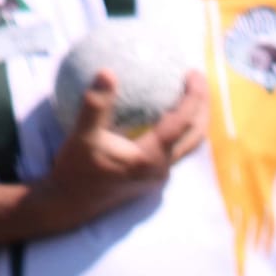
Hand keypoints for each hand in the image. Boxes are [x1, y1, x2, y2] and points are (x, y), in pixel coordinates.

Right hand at [26, 70, 208, 237]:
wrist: (71, 203)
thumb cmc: (76, 170)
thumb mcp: (82, 136)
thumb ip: (95, 105)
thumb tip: (107, 72)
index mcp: (150, 159)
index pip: (182, 123)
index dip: (194, 96)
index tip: (194, 71)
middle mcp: (160, 169)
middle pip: (195, 135)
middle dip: (203, 106)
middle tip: (198, 77)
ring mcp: (157, 176)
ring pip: (187, 145)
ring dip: (193, 119)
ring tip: (189, 92)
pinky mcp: (150, 176)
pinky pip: (173, 148)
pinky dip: (177, 128)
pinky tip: (163, 110)